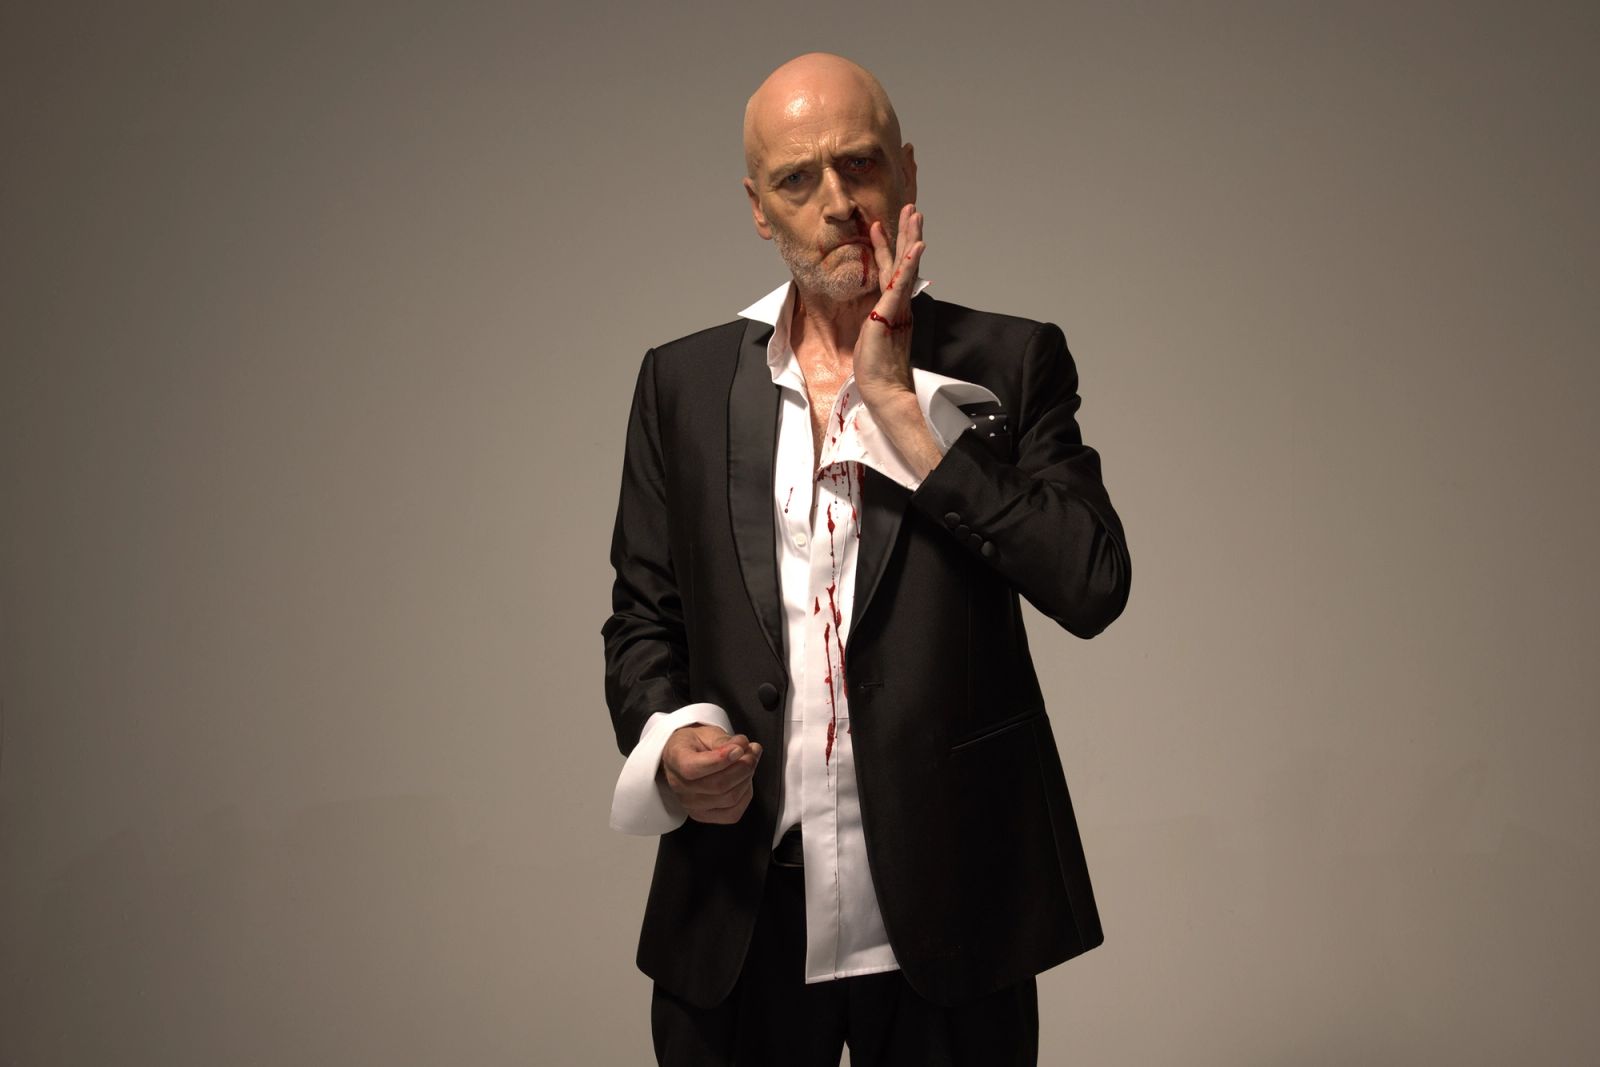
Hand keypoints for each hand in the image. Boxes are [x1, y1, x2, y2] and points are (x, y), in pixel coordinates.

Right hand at [660, 724, 761, 824]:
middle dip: (743, 767)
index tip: (738, 749)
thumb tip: (741, 746)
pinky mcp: (704, 816)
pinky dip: (745, 796)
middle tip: (752, 753)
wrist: (683, 759)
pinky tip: (744, 781)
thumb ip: (724, 740)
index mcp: (676, 760)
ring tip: (749, 762)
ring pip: (729, 799)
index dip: (720, 760)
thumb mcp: (706, 733)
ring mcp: (691, 805)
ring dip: (747, 779)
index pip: (693, 768)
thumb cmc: (694, 746)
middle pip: (717, 785)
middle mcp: (680, 786)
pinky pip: (733, 813)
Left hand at [853, 202, 925, 410]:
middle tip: (911, 209)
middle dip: (907, 234)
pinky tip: (917, 246)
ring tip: (914, 215)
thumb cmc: (876, 370)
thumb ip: (877, 322)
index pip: (892, 271)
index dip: (889, 248)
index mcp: (894, 309)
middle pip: (905, 263)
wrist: (884, 390)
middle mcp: (899, 305)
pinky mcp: (893, 314)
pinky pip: (902, 285)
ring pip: (906, 267)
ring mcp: (898, 308)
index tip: (882, 226)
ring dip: (910, 239)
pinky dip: (909, 264)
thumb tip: (875, 315)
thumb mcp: (872, 338)